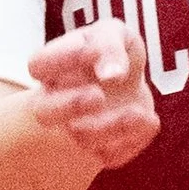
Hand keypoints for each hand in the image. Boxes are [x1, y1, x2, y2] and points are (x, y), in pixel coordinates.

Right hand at [28, 22, 157, 172]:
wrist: (129, 83)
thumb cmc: (114, 53)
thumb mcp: (115, 34)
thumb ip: (109, 45)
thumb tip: (112, 75)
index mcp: (51, 68)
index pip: (38, 65)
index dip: (59, 59)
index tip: (88, 50)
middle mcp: (55, 101)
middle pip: (44, 112)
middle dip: (71, 106)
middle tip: (99, 95)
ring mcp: (74, 128)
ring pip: (81, 138)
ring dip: (111, 127)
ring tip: (140, 113)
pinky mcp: (99, 150)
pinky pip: (109, 154)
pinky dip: (132, 140)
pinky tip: (150, 121)